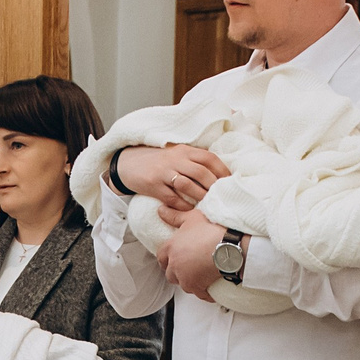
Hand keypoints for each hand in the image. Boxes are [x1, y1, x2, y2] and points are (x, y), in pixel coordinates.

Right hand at [116, 143, 230, 212]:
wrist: (129, 164)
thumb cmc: (159, 162)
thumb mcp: (177, 155)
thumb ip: (194, 160)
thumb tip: (219, 174)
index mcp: (184, 150)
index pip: (209, 158)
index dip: (222, 170)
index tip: (230, 182)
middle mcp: (175, 159)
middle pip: (201, 172)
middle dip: (214, 186)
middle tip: (221, 197)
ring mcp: (163, 172)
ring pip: (187, 185)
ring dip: (200, 196)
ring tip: (208, 204)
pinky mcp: (153, 185)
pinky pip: (171, 197)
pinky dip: (183, 205)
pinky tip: (190, 209)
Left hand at [158, 206, 228, 302]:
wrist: (229, 246)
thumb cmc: (211, 230)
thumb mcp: (192, 218)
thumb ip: (175, 216)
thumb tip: (161, 210)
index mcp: (170, 248)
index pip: (161, 257)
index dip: (167, 258)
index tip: (174, 258)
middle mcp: (174, 265)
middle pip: (170, 274)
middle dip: (177, 272)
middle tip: (189, 267)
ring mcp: (185, 278)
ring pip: (183, 284)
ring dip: (190, 281)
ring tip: (201, 275)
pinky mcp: (197, 288)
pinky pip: (199, 294)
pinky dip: (204, 292)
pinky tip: (211, 287)